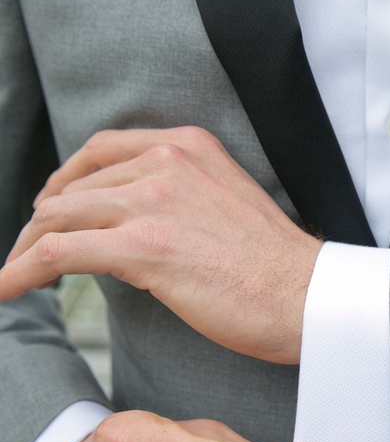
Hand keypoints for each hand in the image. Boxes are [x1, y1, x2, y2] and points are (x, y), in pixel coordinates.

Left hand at [0, 127, 322, 363]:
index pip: (101, 151)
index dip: (64, 181)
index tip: (51, 208)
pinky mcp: (144, 246)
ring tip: (12, 277)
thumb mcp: (225, 202)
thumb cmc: (274, 266)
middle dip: (41, 223)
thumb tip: (132, 223)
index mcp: (187, 145)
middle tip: (28, 255)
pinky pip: (58, 253)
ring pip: (58, 216)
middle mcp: (166, 160)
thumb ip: (180, 195)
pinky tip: (4, 289)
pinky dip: (20, 271)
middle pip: (73, 187)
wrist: (308, 296)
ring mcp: (153, 201)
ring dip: (25, 250)